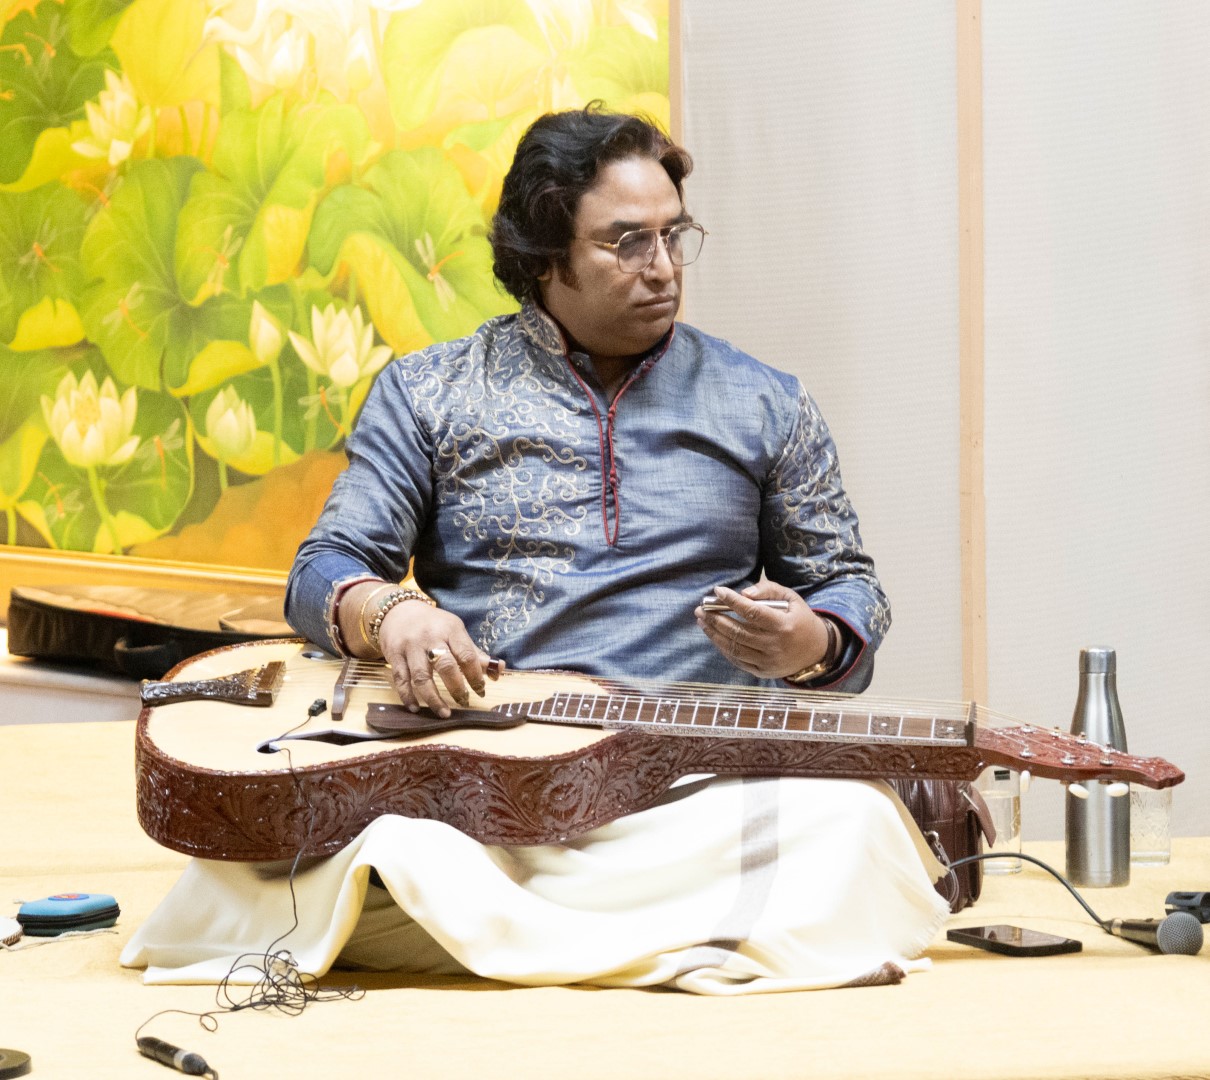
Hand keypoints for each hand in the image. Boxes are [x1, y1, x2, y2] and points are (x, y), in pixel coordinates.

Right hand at [376, 601, 495, 717]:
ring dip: (433, 699)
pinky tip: (415, 709)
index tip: (481, 691)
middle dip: (457, 688)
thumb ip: (475, 652)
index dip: (476, 676)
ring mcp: (410, 646)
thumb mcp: (455, 632)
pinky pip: (401, 679)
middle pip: (446, 666)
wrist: (399, 612)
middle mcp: (430, 637)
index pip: (467, 655)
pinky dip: (408, 696)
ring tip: (444, 713)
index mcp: (450, 629)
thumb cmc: (434, 626)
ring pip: (421, 677)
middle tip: (464, 702)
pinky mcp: (394, 655)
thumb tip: (499, 669)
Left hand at [695, 582, 829, 679]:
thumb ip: (768, 590)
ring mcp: (768, 661)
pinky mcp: (763, 672)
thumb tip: (743, 594)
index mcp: (784, 625)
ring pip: (734, 647)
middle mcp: (775, 645)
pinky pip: (738, 660)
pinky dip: (723, 648)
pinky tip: (714, 636)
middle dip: (715, 619)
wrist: (816, 651)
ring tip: (702, 621)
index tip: (718, 591)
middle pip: (738, 631)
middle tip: (700, 609)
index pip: (752, 612)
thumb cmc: (800, 619)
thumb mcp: (791, 598)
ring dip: (714, 634)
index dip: (732, 601)